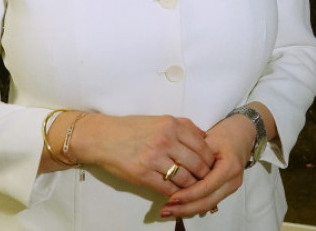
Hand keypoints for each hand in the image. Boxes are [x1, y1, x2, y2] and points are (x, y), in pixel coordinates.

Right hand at [62, 113, 214, 194]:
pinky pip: (167, 188)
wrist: (103, 137)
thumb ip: (184, 126)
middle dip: (205, 175)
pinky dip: (175, 194)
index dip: (210, 159)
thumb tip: (205, 137)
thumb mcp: (160, 120)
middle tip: (208, 182)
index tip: (213, 167)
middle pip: (196, 163)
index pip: (202, 146)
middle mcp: (165, 140)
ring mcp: (154, 158)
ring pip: (184, 178)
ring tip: (194, 190)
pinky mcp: (143, 174)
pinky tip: (178, 195)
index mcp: (172, 125)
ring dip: (192, 187)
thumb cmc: (132, 128)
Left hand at [159, 113, 256, 218]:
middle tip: (166, 210)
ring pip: (208, 204)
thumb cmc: (224, 134)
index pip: (207, 186)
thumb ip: (194, 157)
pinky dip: (194, 205)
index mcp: (230, 166)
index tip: (171, 198)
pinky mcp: (227, 189)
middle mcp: (233, 180)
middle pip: (208, 201)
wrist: (242, 134)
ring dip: (188, 209)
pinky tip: (179, 206)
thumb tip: (174, 172)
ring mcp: (232, 187)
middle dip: (186, 207)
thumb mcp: (208, 141)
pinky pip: (210, 201)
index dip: (189, 194)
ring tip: (168, 211)